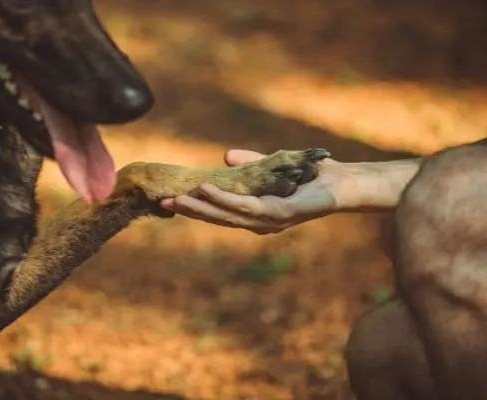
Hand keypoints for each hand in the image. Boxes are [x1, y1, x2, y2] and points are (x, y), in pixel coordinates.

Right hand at [160, 150, 355, 233]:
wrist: (347, 183)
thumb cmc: (313, 177)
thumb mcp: (274, 167)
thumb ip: (251, 165)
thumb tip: (226, 157)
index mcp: (257, 213)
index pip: (222, 211)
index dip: (198, 206)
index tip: (173, 198)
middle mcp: (261, 222)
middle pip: (220, 218)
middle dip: (191, 211)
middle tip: (163, 202)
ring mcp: (271, 221)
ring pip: (228, 216)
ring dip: (201, 208)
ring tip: (177, 199)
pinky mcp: (281, 214)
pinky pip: (247, 207)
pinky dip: (224, 199)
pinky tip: (205, 190)